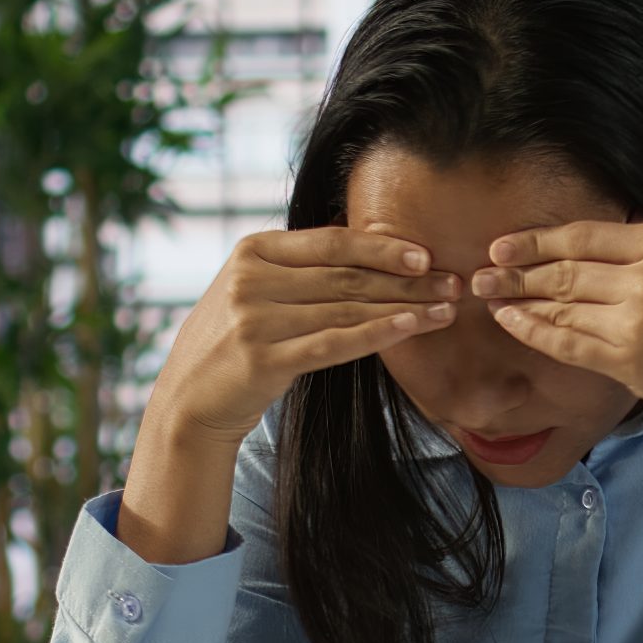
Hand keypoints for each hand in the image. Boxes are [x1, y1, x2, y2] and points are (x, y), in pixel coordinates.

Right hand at [122, 226, 457, 565]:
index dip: (382, 246)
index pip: (331, 242)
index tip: (425, 254)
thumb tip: (372, 246)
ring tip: (445, 309)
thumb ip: (301, 268)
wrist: (189, 400)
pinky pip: (334, 343)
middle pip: (346, 275)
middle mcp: (251, 280)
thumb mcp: (256, 290)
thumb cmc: (235, 343)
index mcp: (253, 251)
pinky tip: (413, 328)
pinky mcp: (263, 360)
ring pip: (347, 308)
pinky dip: (379, 334)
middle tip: (453, 283)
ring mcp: (254, 319)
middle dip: (407, 280)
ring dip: (404, 308)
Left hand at [468, 221, 642, 414]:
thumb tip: (591, 244)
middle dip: (516, 271)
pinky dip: (534, 331)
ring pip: (560, 305)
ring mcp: (633, 320)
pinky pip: (567, 341)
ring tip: (487, 294)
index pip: (584, 235)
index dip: (538, 240)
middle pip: (565, 270)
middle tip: (480, 271)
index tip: (505, 244)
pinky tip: (512, 321)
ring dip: (518, 299)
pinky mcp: (626, 360)